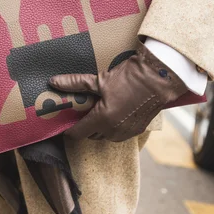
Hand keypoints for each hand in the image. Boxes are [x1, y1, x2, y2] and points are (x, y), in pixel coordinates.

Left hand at [50, 42, 188, 141]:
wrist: (160, 78)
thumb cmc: (130, 78)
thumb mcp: (99, 80)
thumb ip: (75, 84)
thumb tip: (53, 82)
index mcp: (102, 120)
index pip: (78, 133)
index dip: (69, 129)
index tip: (65, 122)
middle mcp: (114, 131)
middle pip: (90, 135)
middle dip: (84, 125)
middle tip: (81, 112)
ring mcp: (127, 133)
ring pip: (104, 136)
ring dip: (98, 127)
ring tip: (96, 110)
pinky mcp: (137, 130)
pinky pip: (118, 134)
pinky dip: (112, 126)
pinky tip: (112, 112)